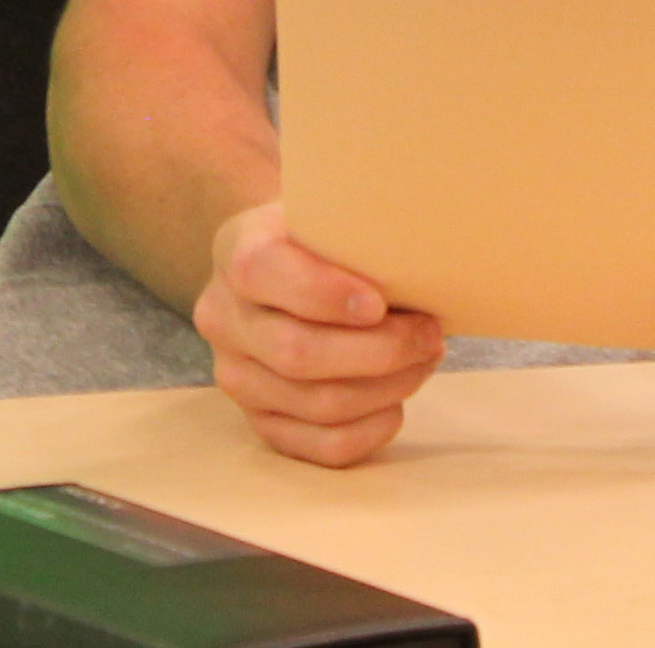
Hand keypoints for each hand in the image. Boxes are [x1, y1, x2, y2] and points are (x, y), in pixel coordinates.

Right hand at [193, 202, 442, 465]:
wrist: (280, 265)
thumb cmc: (320, 235)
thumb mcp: (326, 208)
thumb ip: (355, 226)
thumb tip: (421, 258)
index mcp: (237, 252)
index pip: (264, 273)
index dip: (323, 294)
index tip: (379, 304)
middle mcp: (224, 318)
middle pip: (297, 352)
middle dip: (379, 350)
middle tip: (430, 333)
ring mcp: (237, 377)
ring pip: (315, 404)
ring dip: (386, 388)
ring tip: (424, 359)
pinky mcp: (260, 421)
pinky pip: (319, 446)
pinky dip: (369, 430)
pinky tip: (397, 403)